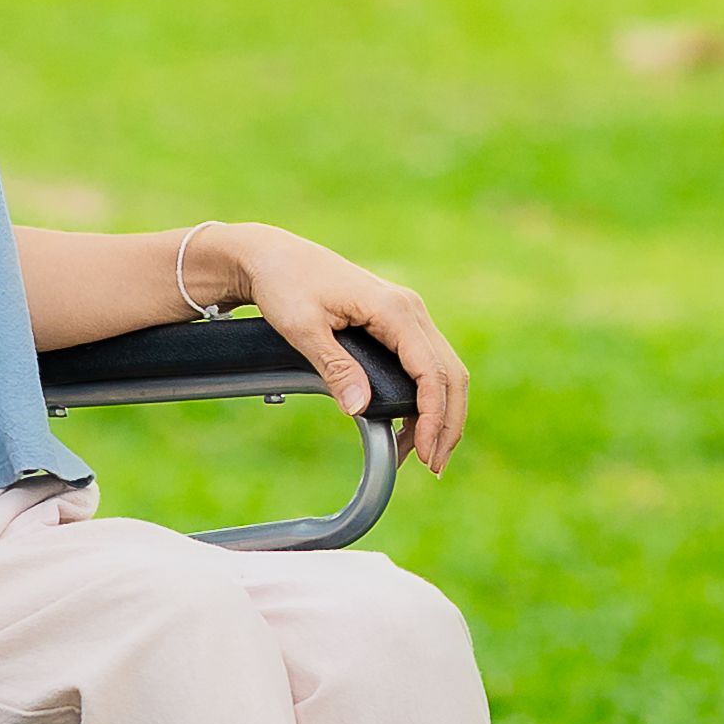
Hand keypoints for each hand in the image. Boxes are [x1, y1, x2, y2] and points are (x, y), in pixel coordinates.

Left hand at [192, 222, 474, 475]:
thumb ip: (335, 368)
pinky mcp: (397, 322)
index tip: (427, 452)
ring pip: (443, 370)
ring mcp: (406, 314)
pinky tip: (412, 427)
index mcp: (393, 309)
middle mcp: (409, 309)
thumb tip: (359, 410)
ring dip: (441, 413)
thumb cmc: (285, 285)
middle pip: (450, 373)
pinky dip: (427, 398)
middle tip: (433, 465)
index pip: (431, 371)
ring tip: (424, 454)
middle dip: (447, 422)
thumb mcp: (304, 329)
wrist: (273, 257)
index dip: (434, 416)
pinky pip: (426, 364)